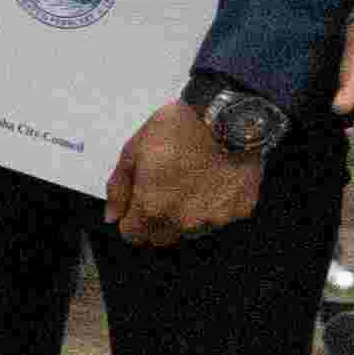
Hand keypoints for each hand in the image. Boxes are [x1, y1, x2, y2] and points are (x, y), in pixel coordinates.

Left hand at [104, 96, 261, 248]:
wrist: (226, 116)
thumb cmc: (180, 129)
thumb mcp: (133, 151)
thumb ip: (118, 189)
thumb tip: (113, 214)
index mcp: (153, 207)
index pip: (133, 235)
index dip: (130, 220)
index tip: (134, 207)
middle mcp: (185, 220)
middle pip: (161, 238)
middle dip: (155, 221)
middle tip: (161, 191)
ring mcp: (214, 218)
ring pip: (191, 231)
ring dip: (186, 216)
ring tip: (189, 182)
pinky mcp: (239, 210)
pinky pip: (220, 218)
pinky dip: (214, 206)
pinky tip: (211, 181)